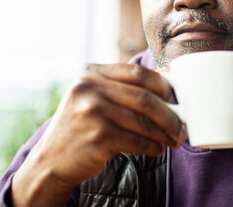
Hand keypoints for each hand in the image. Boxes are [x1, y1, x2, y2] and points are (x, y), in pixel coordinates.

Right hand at [11, 63, 185, 206]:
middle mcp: (88, 88)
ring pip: (143, 122)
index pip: (137, 72)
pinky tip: (157, 149)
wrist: (51, 160)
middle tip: (181, 127)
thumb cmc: (81, 127)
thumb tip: (167, 79)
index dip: (163, 85)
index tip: (176, 99)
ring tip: (173, 140)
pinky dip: (152, 146)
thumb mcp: (93, 98)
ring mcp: (91, 112)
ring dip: (164, 134)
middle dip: (170, 114)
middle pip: (144, 98)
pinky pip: (136, 141)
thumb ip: (123, 86)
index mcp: (90, 73)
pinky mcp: (97, 137)